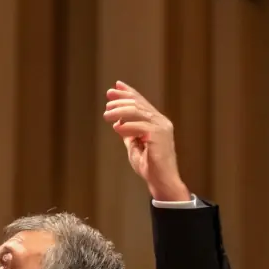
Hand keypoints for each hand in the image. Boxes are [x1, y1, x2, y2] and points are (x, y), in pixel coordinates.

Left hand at [104, 82, 189, 201]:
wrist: (161, 180)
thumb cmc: (149, 165)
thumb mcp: (134, 146)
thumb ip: (129, 133)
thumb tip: (118, 122)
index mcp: (156, 122)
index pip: (141, 102)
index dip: (128, 93)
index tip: (114, 88)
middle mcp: (160, 121)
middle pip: (138, 104)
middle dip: (121, 100)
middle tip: (107, 103)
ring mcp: (161, 128)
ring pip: (138, 111)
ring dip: (120, 111)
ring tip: (106, 115)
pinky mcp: (159, 136)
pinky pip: (140, 126)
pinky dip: (127, 126)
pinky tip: (116, 128)